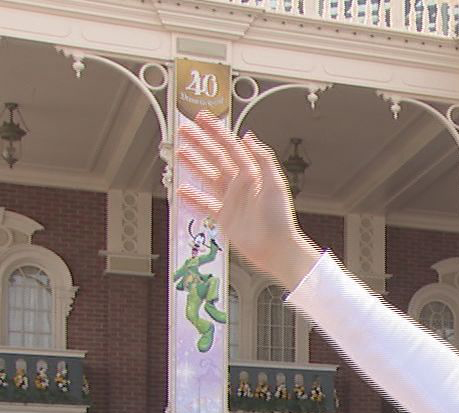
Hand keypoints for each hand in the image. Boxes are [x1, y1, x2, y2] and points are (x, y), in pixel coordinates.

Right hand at [174, 111, 320, 289]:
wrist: (275, 248)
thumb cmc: (279, 218)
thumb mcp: (275, 183)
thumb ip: (262, 158)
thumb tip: (248, 137)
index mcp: (252, 173)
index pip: (230, 146)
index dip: (216, 131)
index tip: (203, 119)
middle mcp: (240, 184)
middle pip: (215, 157)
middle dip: (200, 142)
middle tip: (184, 129)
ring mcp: (230, 200)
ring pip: (208, 176)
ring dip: (194, 163)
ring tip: (180, 151)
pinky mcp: (224, 217)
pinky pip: (204, 204)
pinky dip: (193, 197)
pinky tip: (182, 189)